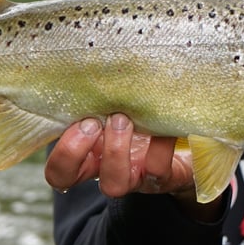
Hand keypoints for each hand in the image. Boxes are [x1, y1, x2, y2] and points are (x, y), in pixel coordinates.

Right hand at [45, 114, 223, 219]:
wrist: (186, 144)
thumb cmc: (144, 119)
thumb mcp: (119, 108)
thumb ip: (102, 98)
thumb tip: (92, 62)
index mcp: (87, 156)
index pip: (57, 169)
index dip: (61, 152)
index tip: (79, 120)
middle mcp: (104, 171)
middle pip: (70, 178)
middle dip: (76, 149)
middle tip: (93, 121)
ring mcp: (132, 178)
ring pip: (113, 183)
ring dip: (114, 149)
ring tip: (124, 119)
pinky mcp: (160, 179)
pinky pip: (157, 167)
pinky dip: (159, 143)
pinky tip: (163, 122)